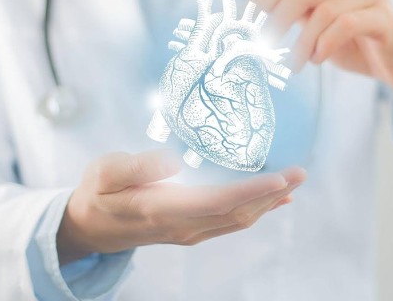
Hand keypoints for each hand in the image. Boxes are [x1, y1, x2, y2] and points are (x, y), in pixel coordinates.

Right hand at [57, 149, 305, 263]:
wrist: (91, 227)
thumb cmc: (98, 193)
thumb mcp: (104, 172)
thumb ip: (135, 166)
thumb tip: (174, 160)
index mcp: (162, 208)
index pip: (218, 202)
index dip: (253, 191)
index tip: (281, 177)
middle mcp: (182, 226)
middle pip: (237, 213)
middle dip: (271, 194)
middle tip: (300, 172)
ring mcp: (189, 231)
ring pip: (238, 220)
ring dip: (267, 202)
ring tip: (293, 182)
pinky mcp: (191, 229)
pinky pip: (230, 222)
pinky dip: (255, 209)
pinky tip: (272, 200)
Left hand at [252, 0, 392, 132]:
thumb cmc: (354, 47)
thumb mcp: (316, 30)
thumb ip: (294, 18)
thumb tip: (250, 23)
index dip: (259, 4)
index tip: (238, 28)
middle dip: (276, 21)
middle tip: (262, 48)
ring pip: (324, 11)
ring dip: (303, 43)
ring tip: (296, 65)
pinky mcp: (385, 16)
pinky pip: (347, 24)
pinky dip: (326, 44)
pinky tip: (319, 60)